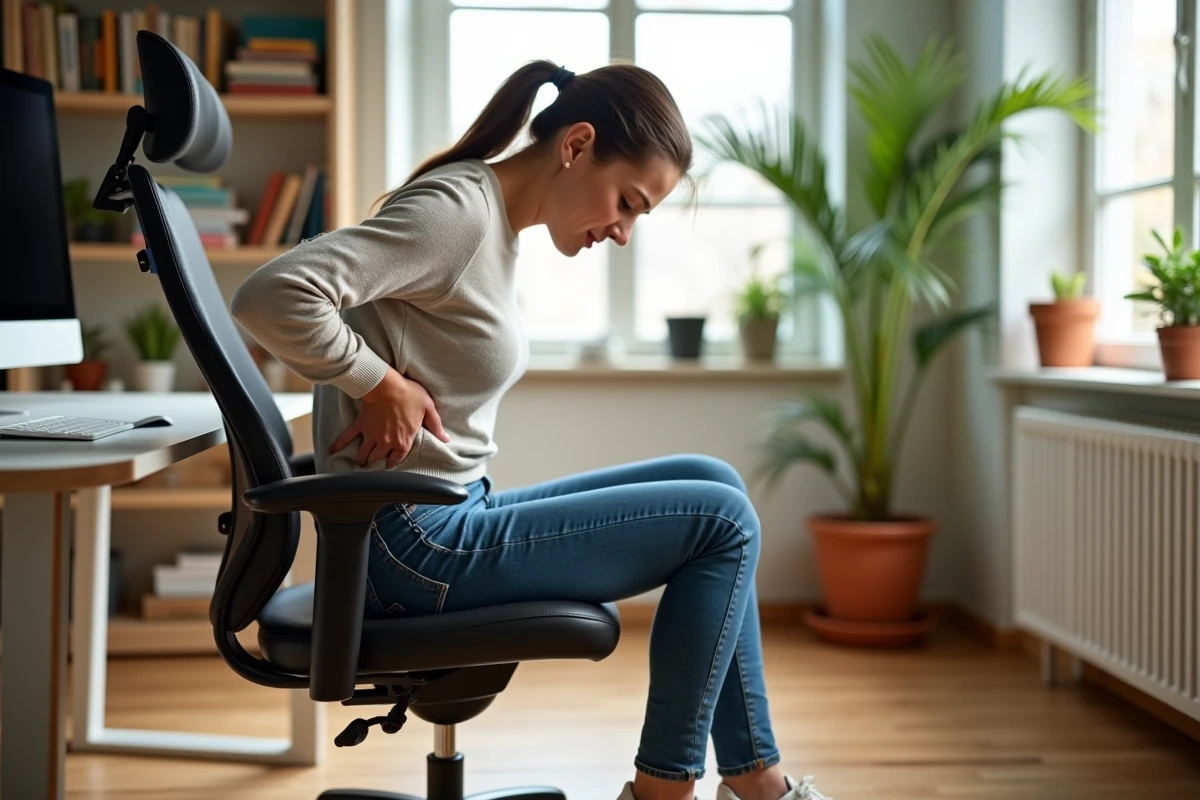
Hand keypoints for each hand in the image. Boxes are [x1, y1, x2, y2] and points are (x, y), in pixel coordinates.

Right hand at [329, 367, 450, 467]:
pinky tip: (332, 451)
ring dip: (360, 460)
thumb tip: (446, 439)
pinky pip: (347, 437)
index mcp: (403, 441)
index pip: (397, 460)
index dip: (393, 464)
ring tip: (358, 462)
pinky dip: (338, 445)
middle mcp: (385, 442)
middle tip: (372, 465)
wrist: (386, 385)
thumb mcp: (428, 409)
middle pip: (377, 459)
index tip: (390, 465)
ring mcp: (371, 435)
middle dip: (375, 463)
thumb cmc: (409, 394)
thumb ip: (436, 426)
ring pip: (363, 454)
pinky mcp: (360, 425)